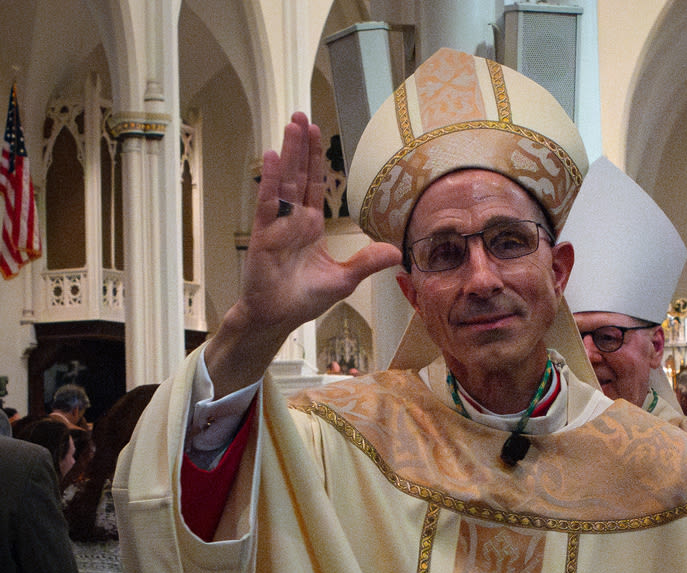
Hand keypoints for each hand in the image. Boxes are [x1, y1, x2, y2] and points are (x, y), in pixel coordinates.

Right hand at [206, 112, 403, 395]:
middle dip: (301, 146)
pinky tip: (273, 157)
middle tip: (301, 115)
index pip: (316, 184)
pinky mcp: (264, 234)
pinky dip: (270, 180)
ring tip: (291, 125)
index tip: (317, 132)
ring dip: (288, 153)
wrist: (278, 317)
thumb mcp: (344, 279)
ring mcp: (278, 224)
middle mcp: (294, 219)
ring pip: (284, 181)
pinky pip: (268, 203)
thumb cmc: (304, 299)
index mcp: (311, 225)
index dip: (317, 159)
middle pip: (299, 175)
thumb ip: (367, 261)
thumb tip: (396, 251)